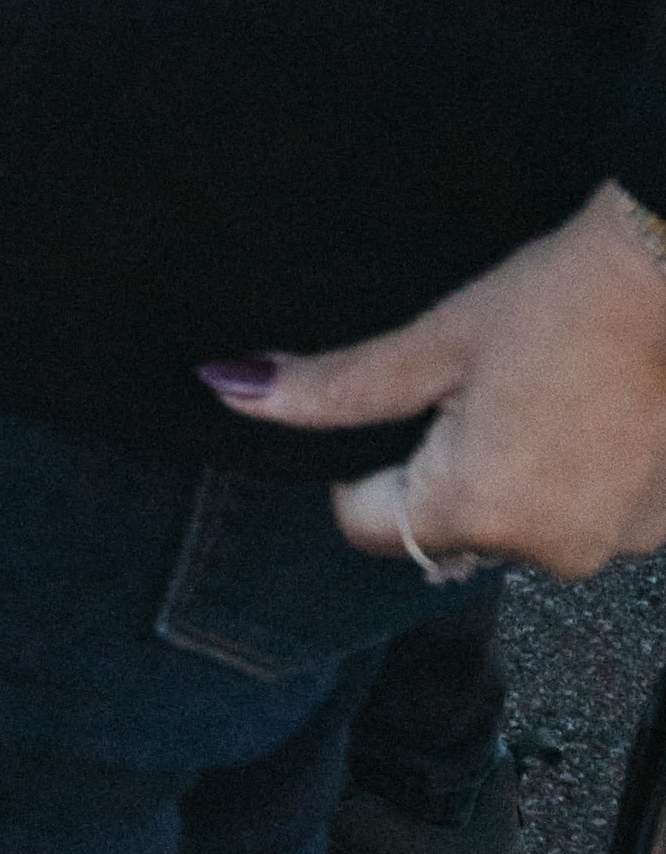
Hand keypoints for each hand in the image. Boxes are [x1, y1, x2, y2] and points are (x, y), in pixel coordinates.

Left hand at [208, 182, 665, 579]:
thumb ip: (335, 387)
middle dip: (444, 467)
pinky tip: (585, 411)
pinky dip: (570, 477)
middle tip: (479, 385)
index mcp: (477, 513)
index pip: (369, 527)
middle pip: (446, 528)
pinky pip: (579, 517)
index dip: (364, 468)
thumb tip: (229, 388)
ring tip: (537, 391)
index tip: (402, 405)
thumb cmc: (556, 300)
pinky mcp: (656, 531)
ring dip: (509, 474)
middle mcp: (546, 553)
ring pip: (516, 524)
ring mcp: (609, 548)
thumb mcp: (434, 340)